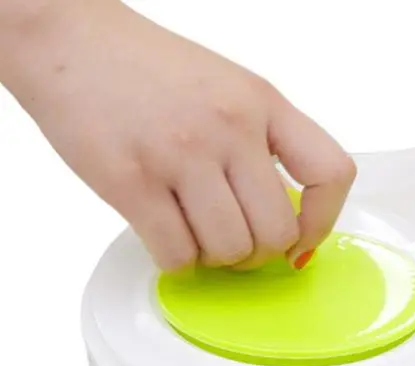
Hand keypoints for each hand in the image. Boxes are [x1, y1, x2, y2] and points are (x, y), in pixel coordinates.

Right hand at [1, 1, 354, 270]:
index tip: (301, 240)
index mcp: (262, 102)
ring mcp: (180, 154)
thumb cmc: (150, 72)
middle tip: (234, 243)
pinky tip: (167, 238)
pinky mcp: (132, 181)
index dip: (322, 222)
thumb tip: (289, 226)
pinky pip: (178, 256)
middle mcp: (228, 126)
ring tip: (196, 234)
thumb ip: (264, 148)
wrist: (68, 40)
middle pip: (275, 233)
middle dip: (257, 254)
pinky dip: (178, 262)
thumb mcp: (230, 91)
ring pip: (229, 251)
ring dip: (215, 259)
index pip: (330, 173)